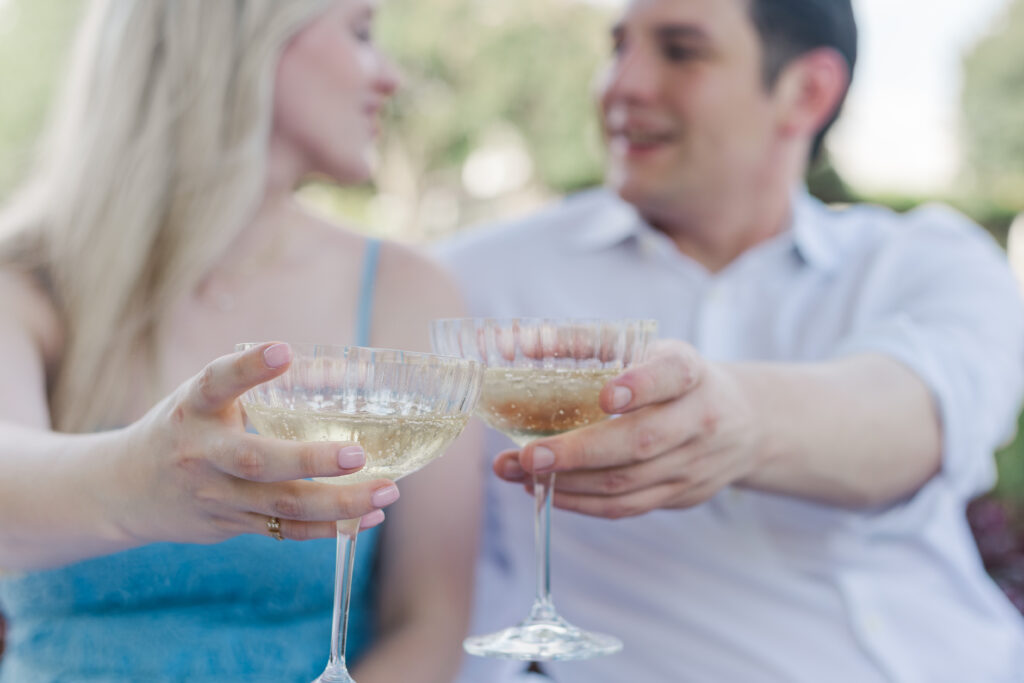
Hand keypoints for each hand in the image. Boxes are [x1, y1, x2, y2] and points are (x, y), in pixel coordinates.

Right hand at [113, 342, 398, 544]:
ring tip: (387, 491)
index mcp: (193, 409)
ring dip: (339, 502)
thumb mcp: (205, 397)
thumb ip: (260, 385)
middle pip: (256, 461)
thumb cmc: (184, 428)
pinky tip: (369, 517)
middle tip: (357, 453)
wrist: (124, 490)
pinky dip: (329, 528)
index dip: (249, 368)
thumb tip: (342, 372)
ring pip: (280, 505)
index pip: (216, 382)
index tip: (284, 352)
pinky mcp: (229, 525)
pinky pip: (285, 531)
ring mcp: (215, 496)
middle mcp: (201, 453)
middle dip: (309, 460)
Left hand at [494, 340, 761, 517]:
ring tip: (518, 472)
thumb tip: (529, 343)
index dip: (640, 385)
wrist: (745, 423)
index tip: (606, 394)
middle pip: (641, 442)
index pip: (671, 376)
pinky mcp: (682, 496)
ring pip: (627, 483)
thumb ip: (593, 343)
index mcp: (692, 374)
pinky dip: (582, 502)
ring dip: (566, 482)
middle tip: (527, 454)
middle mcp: (700, 420)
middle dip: (578, 452)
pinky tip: (546, 491)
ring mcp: (693, 465)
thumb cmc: (677, 381)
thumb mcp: (651, 350)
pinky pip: (627, 507)